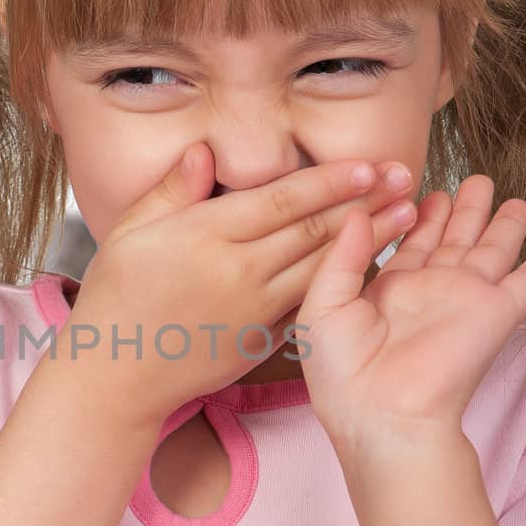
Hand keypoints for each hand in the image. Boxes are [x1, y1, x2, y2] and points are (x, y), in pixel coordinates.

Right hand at [68, 142, 415, 429]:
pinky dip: (345, 283)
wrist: (117, 373)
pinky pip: (311, 303)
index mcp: (207, 236)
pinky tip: (373, 265)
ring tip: (408, 216)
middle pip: (312, 230)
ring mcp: (254, 309)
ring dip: (371, 241)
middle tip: (406, 176)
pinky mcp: (261, 338)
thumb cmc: (117, 295)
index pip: (280, 200)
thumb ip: (171, 191)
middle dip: (365, 201)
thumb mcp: (129, 233)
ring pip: (322, 267)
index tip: (368, 164)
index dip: (328, 181)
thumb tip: (204, 152)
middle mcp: (239, 272)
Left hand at [294, 174, 525, 456]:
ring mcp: (465, 300)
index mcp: (387, 291)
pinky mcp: (495, 313)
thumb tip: (358, 211)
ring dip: (505, 225)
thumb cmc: (342, 373)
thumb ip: (342, 256)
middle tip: (476, 179)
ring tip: (517, 200)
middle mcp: (430, 291)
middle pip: (454, 238)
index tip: (419, 186)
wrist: (383, 416)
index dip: (416, 213)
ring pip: (493, 250)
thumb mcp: (322, 306)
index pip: (408, 242)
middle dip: (465, 209)